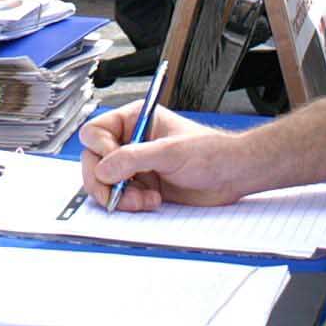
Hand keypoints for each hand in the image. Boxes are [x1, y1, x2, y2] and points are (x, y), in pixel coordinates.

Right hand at [78, 105, 248, 210]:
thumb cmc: (210, 152)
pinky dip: (129, 204)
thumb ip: (135, 158)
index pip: (95, 133)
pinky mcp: (140, 187)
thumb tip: (104, 169)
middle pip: (93, 161)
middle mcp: (129, 142)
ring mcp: (134, 166)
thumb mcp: (171, 152)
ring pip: (103, 183)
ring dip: (119, 196)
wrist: (231, 176)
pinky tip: (151, 202)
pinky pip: (119, 198)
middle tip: (117, 195)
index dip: (100, 151)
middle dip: (105, 181)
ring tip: (144, 200)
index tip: (114, 167)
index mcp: (133, 120)